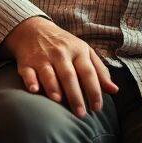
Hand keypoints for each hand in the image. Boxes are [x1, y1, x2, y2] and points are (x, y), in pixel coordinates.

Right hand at [1, 16, 118, 117]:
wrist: (34, 29)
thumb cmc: (64, 45)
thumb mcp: (84, 52)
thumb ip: (99, 71)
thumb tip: (115, 90)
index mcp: (78, 51)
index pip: (88, 72)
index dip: (94, 90)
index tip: (97, 108)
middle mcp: (61, 53)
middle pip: (69, 75)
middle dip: (75, 95)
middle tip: (80, 114)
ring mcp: (43, 57)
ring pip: (49, 73)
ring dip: (53, 87)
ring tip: (59, 101)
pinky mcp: (26, 62)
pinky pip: (28, 72)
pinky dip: (30, 81)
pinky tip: (34, 90)